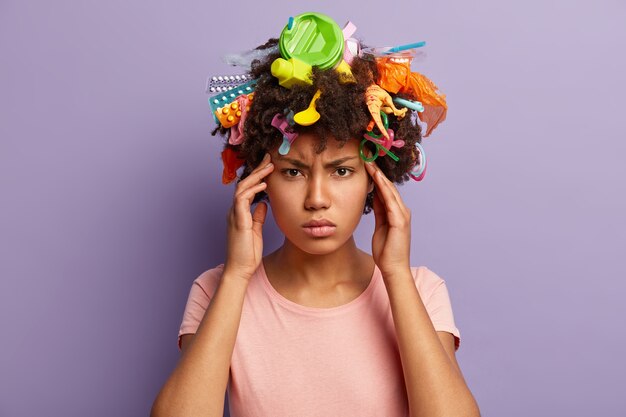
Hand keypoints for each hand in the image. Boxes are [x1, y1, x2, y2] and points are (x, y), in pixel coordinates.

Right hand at [223, 153, 273, 280]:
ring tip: (269, 166)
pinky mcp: (237, 220)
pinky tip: (263, 184)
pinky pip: (242, 199)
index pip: (247, 188)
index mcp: (239, 213)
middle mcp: (235, 211)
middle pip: (244, 183)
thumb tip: (263, 204)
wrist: (240, 269)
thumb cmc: (248, 254)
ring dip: (256, 176)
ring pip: (242, 187)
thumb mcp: (256, 231)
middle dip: (257, 169)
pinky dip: (252, 190)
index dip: (257, 176)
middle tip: (269, 158)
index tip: (268, 166)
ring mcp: (234, 214)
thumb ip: (258, 217)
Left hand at [364, 161, 411, 278]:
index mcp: (396, 212)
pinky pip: (390, 200)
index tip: (366, 164)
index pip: (385, 190)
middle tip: (367, 156)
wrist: (393, 268)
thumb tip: (374, 198)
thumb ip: (379, 212)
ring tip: (369, 161)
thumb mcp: (380, 227)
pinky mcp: (400, 220)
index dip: (376, 176)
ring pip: (389, 189)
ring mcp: (402, 214)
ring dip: (379, 175)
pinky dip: (383, 187)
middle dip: (377, 171)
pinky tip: (376, 177)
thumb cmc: (386, 251)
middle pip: (388, 186)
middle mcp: (402, 210)